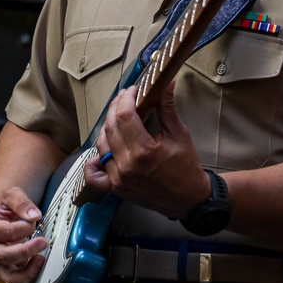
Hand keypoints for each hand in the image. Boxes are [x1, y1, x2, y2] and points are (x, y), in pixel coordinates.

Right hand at [0, 186, 47, 282]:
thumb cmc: (2, 203)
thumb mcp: (10, 194)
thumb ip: (22, 203)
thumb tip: (33, 216)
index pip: (5, 233)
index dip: (23, 228)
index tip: (33, 221)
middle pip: (5, 257)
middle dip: (27, 250)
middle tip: (42, 241)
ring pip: (9, 276)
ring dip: (28, 270)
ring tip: (40, 258)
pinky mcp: (4, 267)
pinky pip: (15, 279)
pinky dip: (28, 275)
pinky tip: (37, 263)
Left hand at [84, 82, 209, 218]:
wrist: (189, 199)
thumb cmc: (186, 167)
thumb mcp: (180, 135)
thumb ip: (168, 108)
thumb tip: (166, 83)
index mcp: (144, 150)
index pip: (125, 116)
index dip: (126, 98)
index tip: (132, 90)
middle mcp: (127, 165)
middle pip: (110, 127)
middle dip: (116, 107)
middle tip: (125, 98)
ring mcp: (118, 178)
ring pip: (101, 145)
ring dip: (107, 127)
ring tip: (118, 118)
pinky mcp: (116, 189)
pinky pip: (94, 176)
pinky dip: (92, 163)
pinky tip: (100, 152)